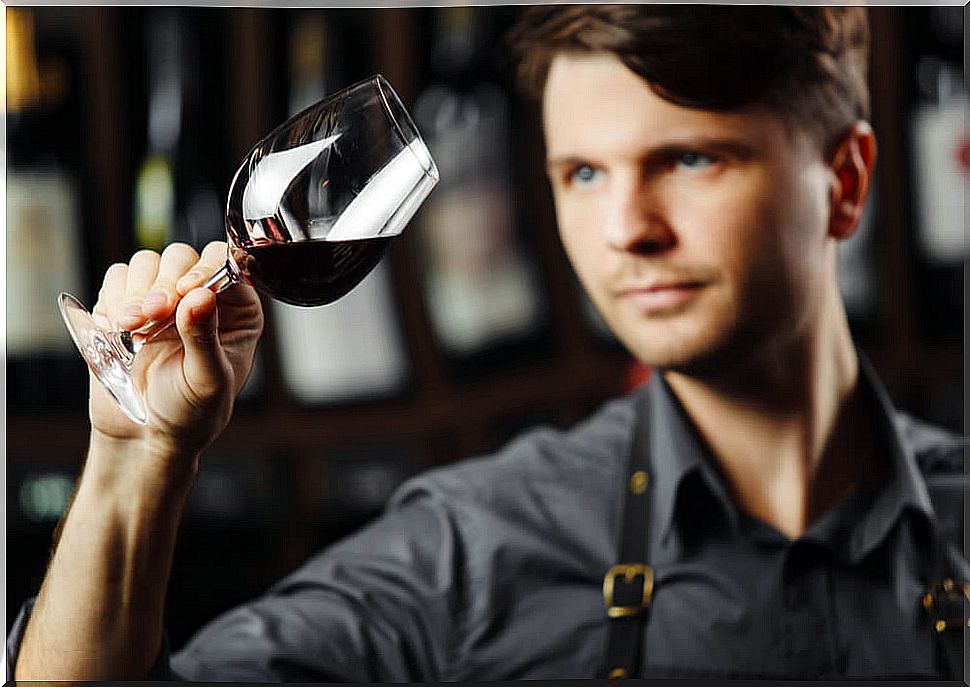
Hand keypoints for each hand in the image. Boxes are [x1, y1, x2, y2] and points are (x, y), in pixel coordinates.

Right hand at [89, 241, 263, 456]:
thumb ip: (204, 338)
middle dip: (164, 283)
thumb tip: (200, 296)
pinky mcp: (128, 304)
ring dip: (135, 291)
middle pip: (182, 258)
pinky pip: (117, 279)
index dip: (204, 270)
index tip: (185, 292)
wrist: (146, 435)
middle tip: (152, 315)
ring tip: (131, 326)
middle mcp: (201, 298)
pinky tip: (118, 329)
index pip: (225, 265)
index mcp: (237, 311)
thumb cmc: (191, 412)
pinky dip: (114, 298)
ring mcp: (163, 298)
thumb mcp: (207, 381)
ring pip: (148, 263)